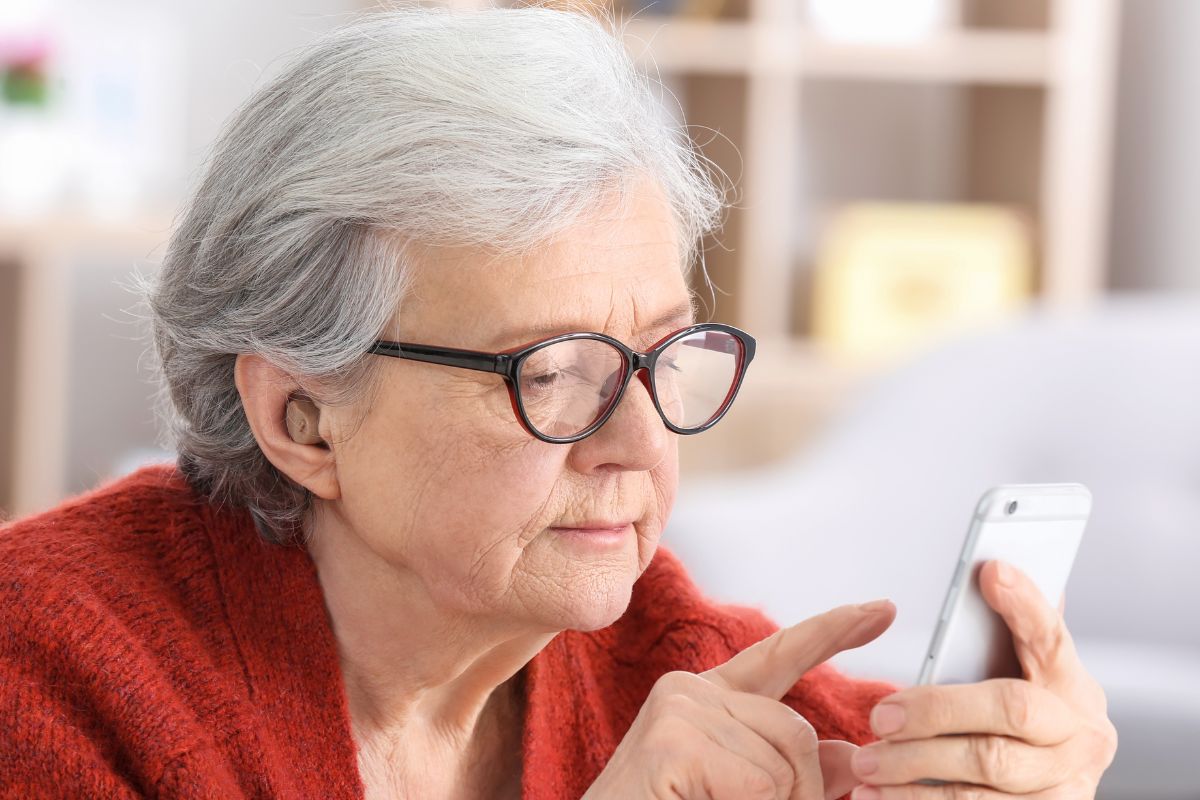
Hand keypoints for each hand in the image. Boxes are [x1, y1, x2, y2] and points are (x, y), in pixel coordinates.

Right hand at [583, 600, 896, 799]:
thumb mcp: (745, 797)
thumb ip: (793, 772)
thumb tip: (850, 755)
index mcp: (707, 704)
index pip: (779, 655)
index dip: (834, 632)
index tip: (882, 611)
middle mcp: (688, 692)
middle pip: (799, 729)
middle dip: (801, 792)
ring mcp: (675, 710)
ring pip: (786, 761)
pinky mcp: (670, 741)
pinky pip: (762, 782)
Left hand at [849, 561, 1117, 798]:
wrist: (1044, 795)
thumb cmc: (1017, 724)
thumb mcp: (1024, 680)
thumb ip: (1010, 636)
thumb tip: (993, 570)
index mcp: (1072, 685)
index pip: (1051, 635)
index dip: (1025, 604)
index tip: (991, 570)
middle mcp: (1081, 734)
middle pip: (1012, 708)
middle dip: (939, 709)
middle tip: (879, 714)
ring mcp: (1066, 783)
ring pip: (989, 769)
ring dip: (917, 765)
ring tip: (867, 760)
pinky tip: (879, 796)